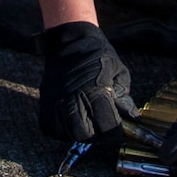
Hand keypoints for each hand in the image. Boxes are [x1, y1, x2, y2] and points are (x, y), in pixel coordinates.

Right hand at [37, 21, 136, 141]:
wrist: (68, 40)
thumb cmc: (97, 55)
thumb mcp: (118, 71)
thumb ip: (125, 98)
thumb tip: (132, 119)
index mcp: (95, 88)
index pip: (106, 126)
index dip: (114, 134)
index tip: (117, 131)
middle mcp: (72, 96)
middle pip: (83, 134)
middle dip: (95, 136)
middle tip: (101, 128)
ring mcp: (54, 99)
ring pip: (65, 133)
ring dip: (78, 134)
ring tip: (86, 123)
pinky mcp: (44, 102)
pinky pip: (51, 127)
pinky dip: (62, 130)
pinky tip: (72, 120)